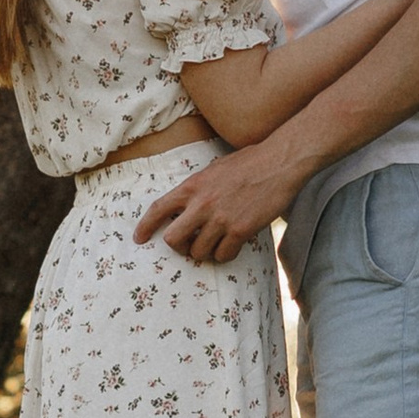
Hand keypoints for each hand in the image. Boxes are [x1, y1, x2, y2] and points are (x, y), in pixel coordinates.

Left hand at [135, 142, 290, 262]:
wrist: (279, 162)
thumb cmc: (249, 162)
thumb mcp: (214, 169)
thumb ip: (198, 188)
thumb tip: (188, 204)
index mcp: (192, 186)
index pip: (158, 209)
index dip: (145, 227)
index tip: (139, 239)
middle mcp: (202, 204)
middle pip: (173, 240)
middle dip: (178, 248)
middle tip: (188, 247)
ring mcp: (220, 219)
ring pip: (198, 252)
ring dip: (205, 253)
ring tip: (215, 244)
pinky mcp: (240, 230)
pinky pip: (223, 255)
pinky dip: (225, 255)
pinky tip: (231, 246)